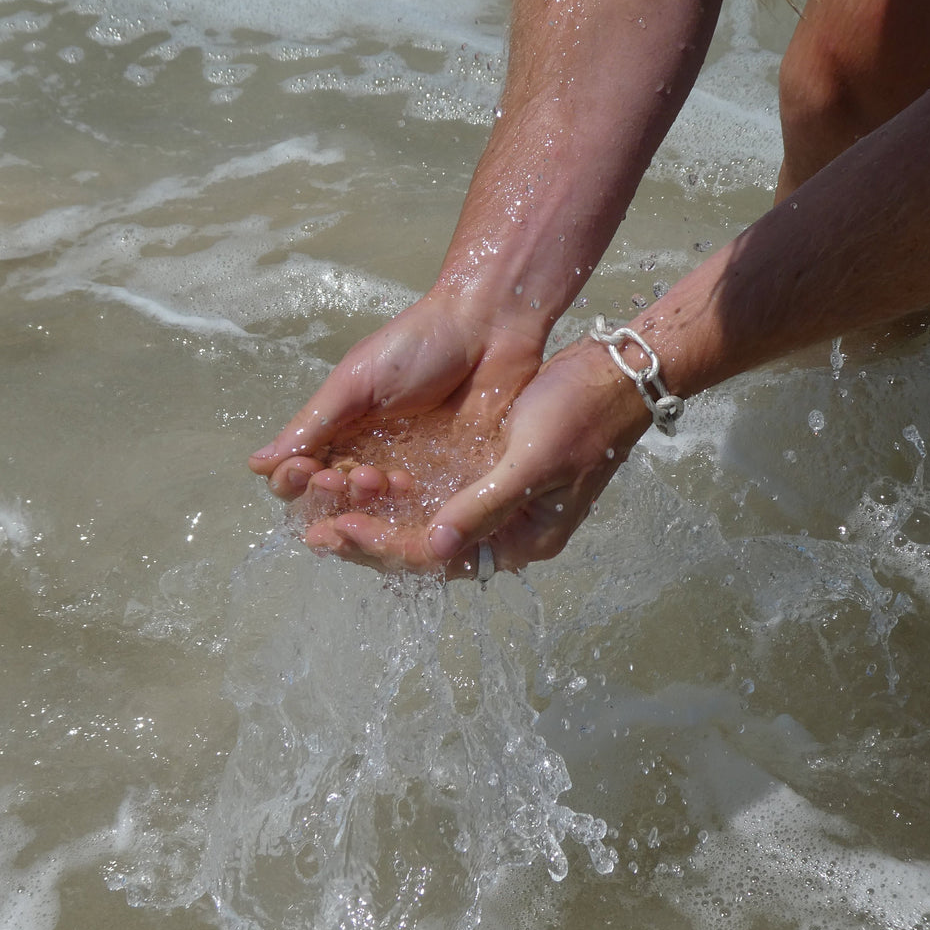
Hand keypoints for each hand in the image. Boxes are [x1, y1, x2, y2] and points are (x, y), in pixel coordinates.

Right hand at [248, 292, 543, 500]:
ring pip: (376, 515)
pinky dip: (410, 513)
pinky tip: (412, 494)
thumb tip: (257, 466)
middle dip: (334, 498)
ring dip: (369, 506)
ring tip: (384, 478)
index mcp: (341, 432)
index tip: (306, 470)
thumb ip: (314, 424)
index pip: (301, 478)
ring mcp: (412, 473)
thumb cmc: (419, 343)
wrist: (490, 326)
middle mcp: (371, 458)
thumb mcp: (357, 381)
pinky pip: (423, 514)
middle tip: (355, 476)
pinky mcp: (453, 483)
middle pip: (335, 504)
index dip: (297, 482)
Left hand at [300, 338, 651, 575]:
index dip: (385, 546)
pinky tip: (366, 479)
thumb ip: (484, 505)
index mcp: (522, 540)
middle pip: (425, 547)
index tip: (338, 531)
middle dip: (370, 539)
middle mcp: (505, 530)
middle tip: (314, 533)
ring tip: (331, 505)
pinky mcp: (488, 473)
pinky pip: (435, 494)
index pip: (438, 557)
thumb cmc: (580, 414)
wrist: (614, 372)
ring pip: (424, 521)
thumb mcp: (533, 461)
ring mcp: (497, 502)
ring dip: (381, 514)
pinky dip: (399, 491)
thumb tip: (436, 546)